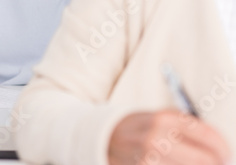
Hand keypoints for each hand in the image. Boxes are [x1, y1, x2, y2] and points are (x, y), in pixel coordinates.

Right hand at [108, 110, 229, 164]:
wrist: (104, 137)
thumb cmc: (138, 127)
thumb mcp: (160, 117)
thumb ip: (187, 127)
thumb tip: (218, 147)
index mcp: (164, 119)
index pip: (208, 136)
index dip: (223, 148)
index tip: (226, 154)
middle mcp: (157, 139)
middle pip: (205, 159)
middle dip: (217, 164)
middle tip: (220, 164)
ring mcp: (149, 159)